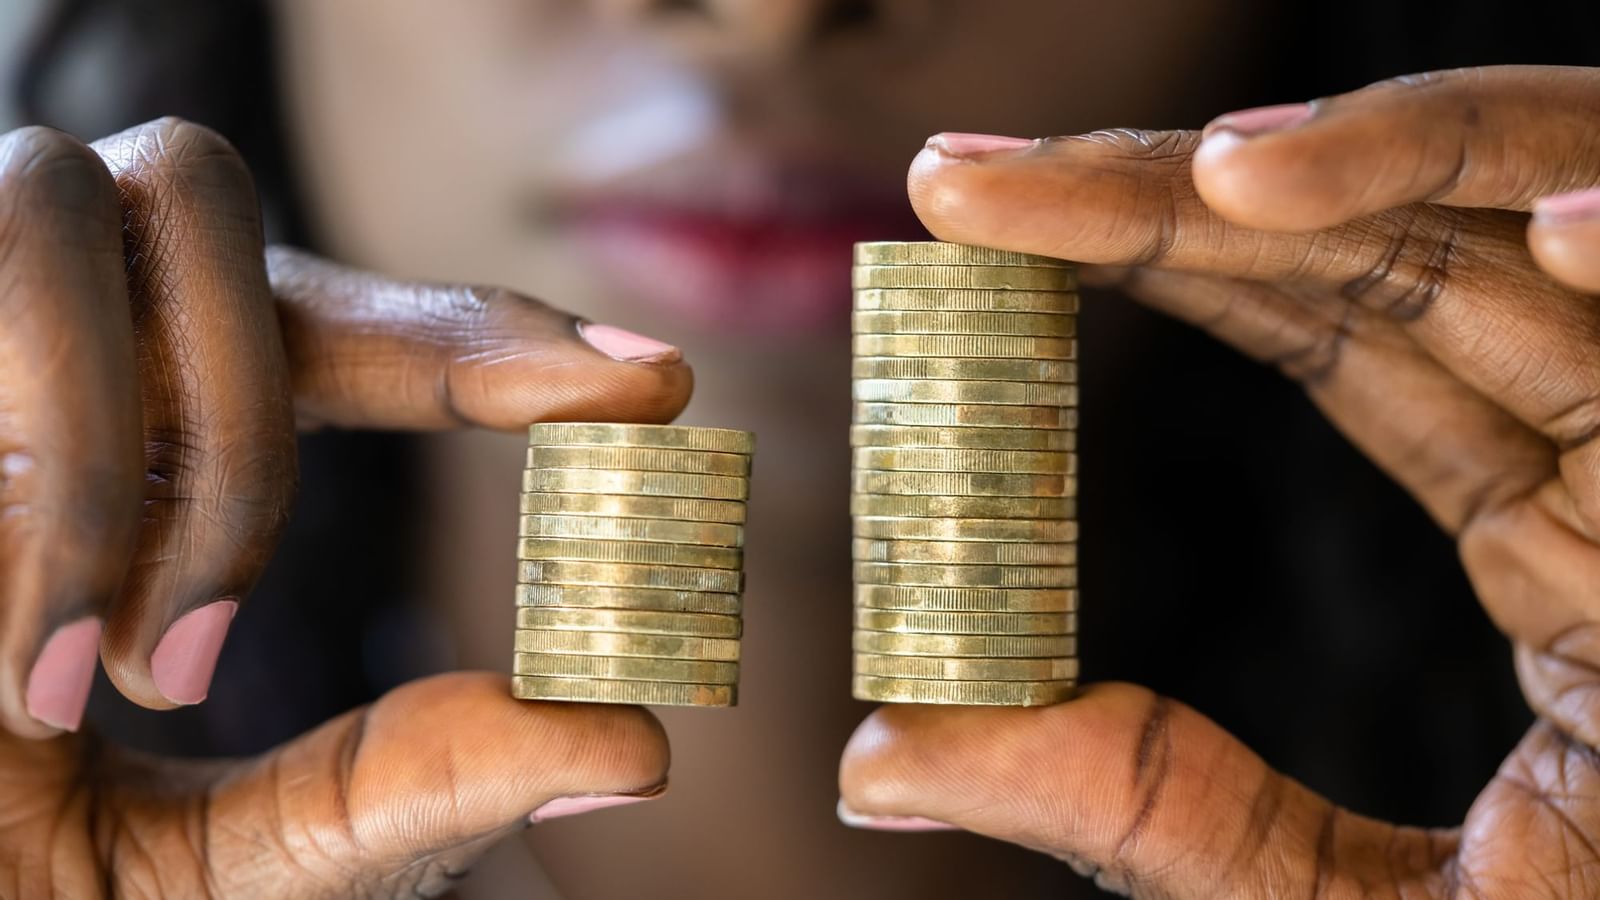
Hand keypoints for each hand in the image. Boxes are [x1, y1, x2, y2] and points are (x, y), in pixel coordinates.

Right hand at [0, 118, 688, 894]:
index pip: (329, 327)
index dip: (486, 335)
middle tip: (214, 649)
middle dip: (266, 399)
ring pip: (80, 208)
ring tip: (102, 674)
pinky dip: (53, 480)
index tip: (654, 387)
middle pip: (204, 199)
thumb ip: (399, 796)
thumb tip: (633, 745)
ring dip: (142, 444)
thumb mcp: (206, 874)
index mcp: (131, 444)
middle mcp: (28, 348)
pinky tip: (17, 668)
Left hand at [839, 65, 1599, 895]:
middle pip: (1392, 248)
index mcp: (1537, 512)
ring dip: (1404, 172)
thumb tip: (877, 757)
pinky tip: (1571, 235)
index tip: (956, 221)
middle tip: (969, 175)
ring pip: (1560, 225)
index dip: (1142, 249)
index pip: (1318, 323)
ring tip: (1214, 181)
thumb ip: (1141, 807)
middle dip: (1181, 191)